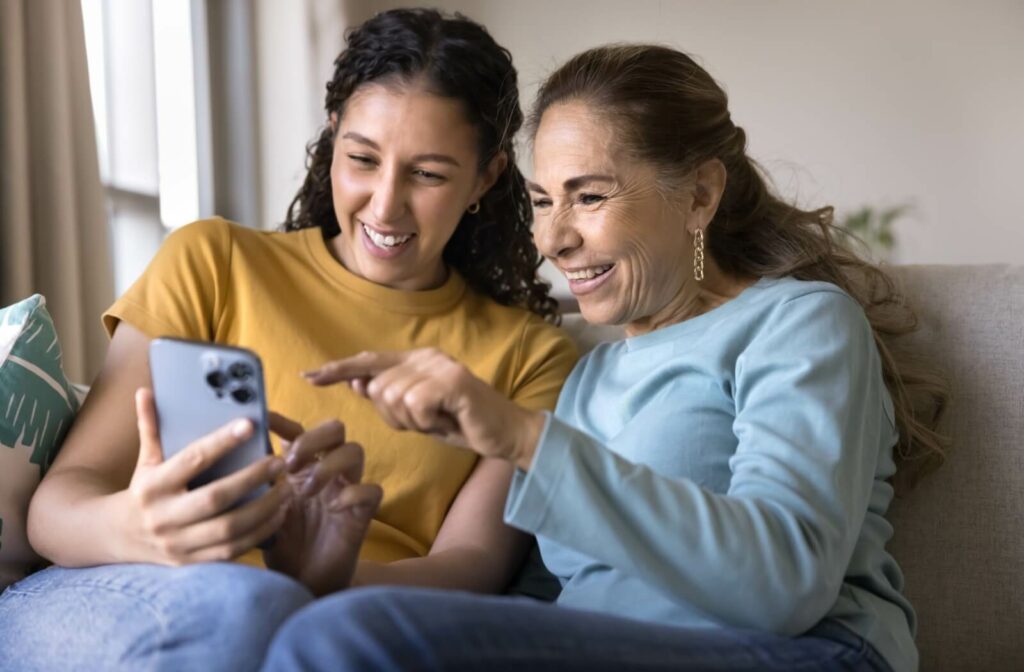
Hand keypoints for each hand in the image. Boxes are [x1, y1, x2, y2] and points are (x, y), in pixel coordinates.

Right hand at [124, 388, 289, 563]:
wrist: (118, 537)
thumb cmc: (144, 490)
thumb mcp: (145, 460)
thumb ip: (150, 427)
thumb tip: (145, 391)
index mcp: (153, 486)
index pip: (192, 459)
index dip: (222, 442)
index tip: (250, 424)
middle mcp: (164, 517)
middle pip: (215, 498)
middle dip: (251, 478)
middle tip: (279, 462)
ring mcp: (178, 544)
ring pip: (228, 529)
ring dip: (263, 508)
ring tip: (286, 488)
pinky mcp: (193, 563)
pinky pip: (233, 550)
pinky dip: (260, 533)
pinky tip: (279, 515)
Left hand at [262, 413, 381, 595]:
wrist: (303, 585)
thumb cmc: (281, 548)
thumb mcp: (260, 514)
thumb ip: (252, 488)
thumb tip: (219, 464)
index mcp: (300, 469)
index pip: (297, 431)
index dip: (282, 420)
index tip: (261, 418)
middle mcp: (326, 473)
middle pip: (334, 429)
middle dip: (313, 437)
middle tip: (289, 462)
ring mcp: (346, 490)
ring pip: (354, 451)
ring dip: (329, 464)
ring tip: (306, 488)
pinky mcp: (362, 514)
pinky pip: (370, 490)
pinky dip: (353, 492)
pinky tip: (334, 507)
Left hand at [302, 349, 546, 469]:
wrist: (503, 433)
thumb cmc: (459, 423)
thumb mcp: (416, 413)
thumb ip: (388, 397)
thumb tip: (355, 382)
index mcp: (416, 359)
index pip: (368, 361)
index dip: (338, 368)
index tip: (309, 376)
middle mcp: (426, 356)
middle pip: (378, 388)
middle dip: (394, 416)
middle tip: (425, 421)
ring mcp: (440, 366)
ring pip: (394, 398)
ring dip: (413, 421)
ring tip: (438, 420)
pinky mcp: (452, 381)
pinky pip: (415, 405)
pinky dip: (427, 422)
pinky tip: (446, 421)